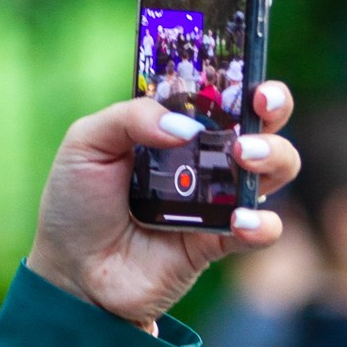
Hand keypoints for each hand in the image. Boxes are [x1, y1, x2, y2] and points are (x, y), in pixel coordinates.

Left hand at [26, 82, 299, 328]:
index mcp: (175, 126)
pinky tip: (241, 219)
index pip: (223, 91)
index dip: (245, 76)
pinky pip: (261, 229)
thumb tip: (185, 126)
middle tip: (260, 107)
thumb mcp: (86, 143)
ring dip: (273, 155)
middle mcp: (204, 157)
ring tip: (245, 156)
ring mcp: (216, 199)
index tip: (249, 73)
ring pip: (275, 169)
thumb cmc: (75, 204)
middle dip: (274, 108)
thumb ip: (131, 118)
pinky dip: (262, 223)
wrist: (71, 274)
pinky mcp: (219, 241)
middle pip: (262, 124)